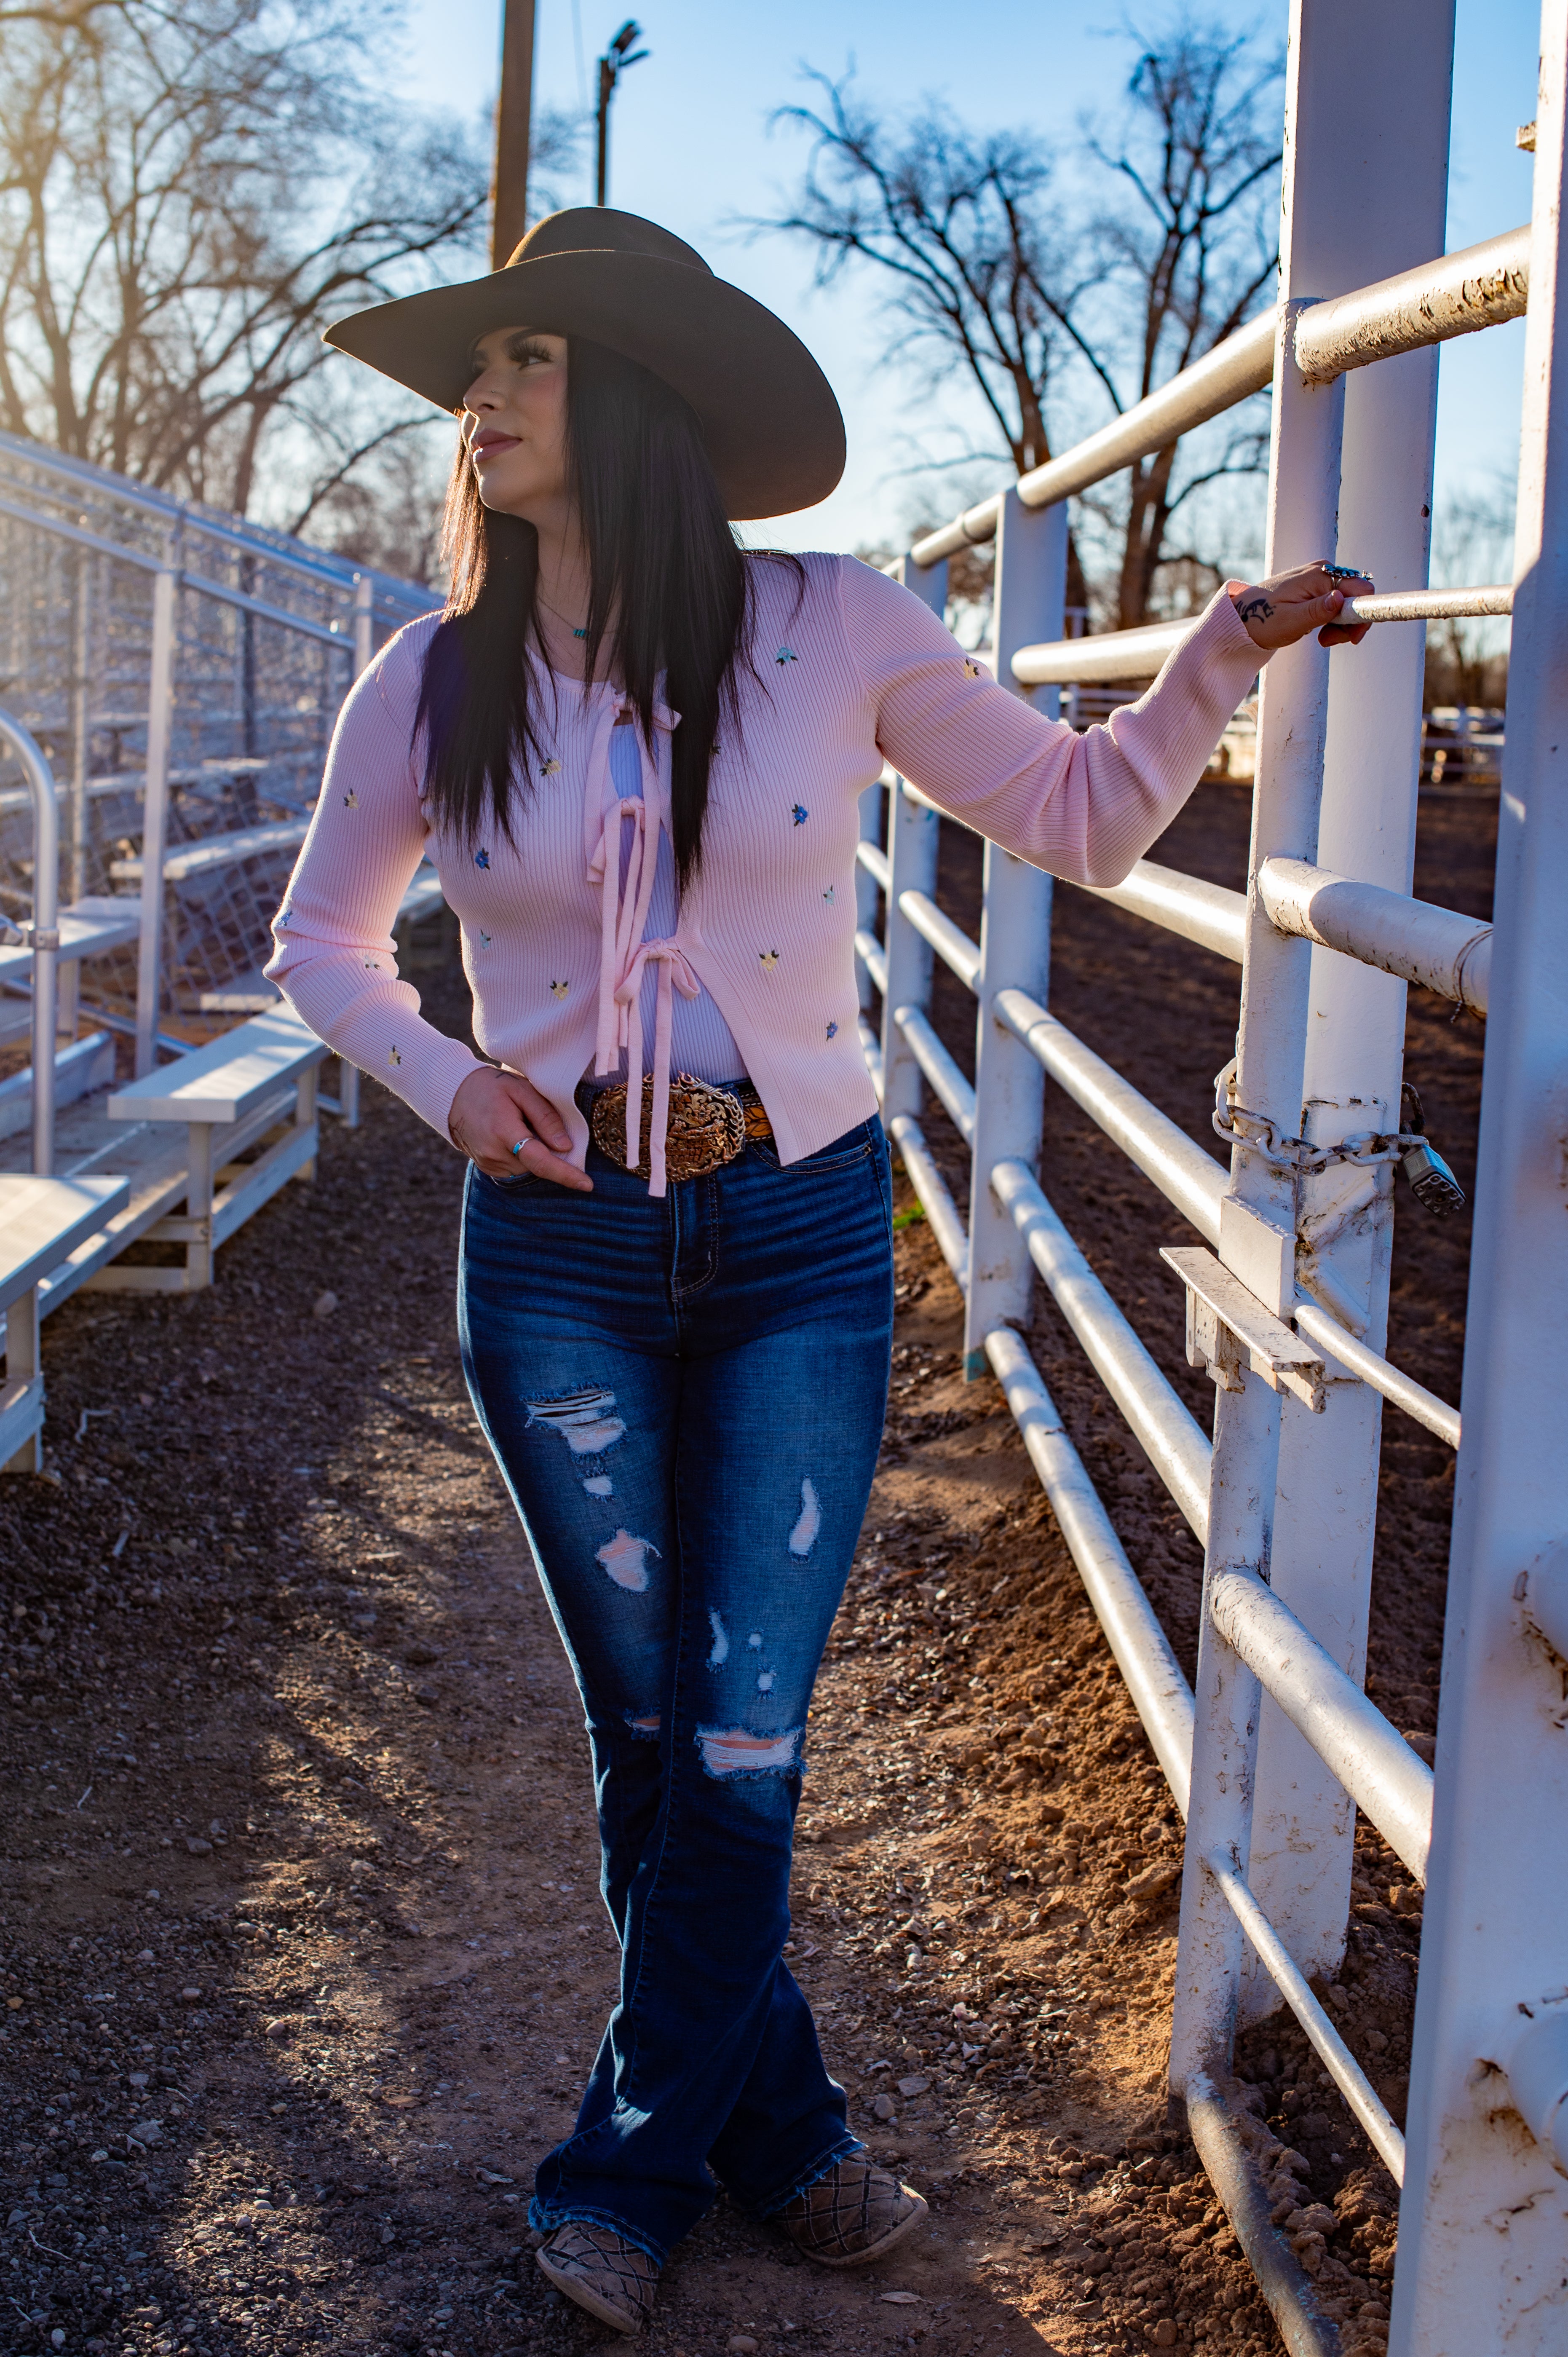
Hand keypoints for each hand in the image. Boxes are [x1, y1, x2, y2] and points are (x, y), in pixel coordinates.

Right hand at [448, 1064, 592, 1190]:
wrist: (454, 1095)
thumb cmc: (491, 1087)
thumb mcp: (521, 1090)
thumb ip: (545, 1117)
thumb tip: (566, 1146)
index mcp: (504, 1132)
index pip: (540, 1161)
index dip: (565, 1174)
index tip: (587, 1184)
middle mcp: (494, 1154)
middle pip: (537, 1164)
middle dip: (551, 1153)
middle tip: (540, 1124)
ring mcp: (489, 1164)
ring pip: (528, 1168)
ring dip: (536, 1154)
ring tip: (521, 1125)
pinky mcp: (487, 1168)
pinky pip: (516, 1168)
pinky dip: (524, 1157)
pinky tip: (515, 1136)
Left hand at [1230, 561, 1374, 650]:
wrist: (1242, 618)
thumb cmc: (1261, 620)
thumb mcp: (1291, 621)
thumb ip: (1318, 611)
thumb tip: (1341, 598)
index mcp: (1320, 576)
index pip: (1361, 590)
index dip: (1362, 616)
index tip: (1352, 638)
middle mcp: (1323, 571)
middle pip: (1357, 597)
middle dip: (1350, 623)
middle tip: (1328, 641)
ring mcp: (1319, 578)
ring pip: (1348, 603)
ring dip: (1341, 625)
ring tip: (1321, 638)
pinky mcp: (1315, 587)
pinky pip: (1336, 604)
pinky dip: (1333, 621)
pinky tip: (1319, 631)